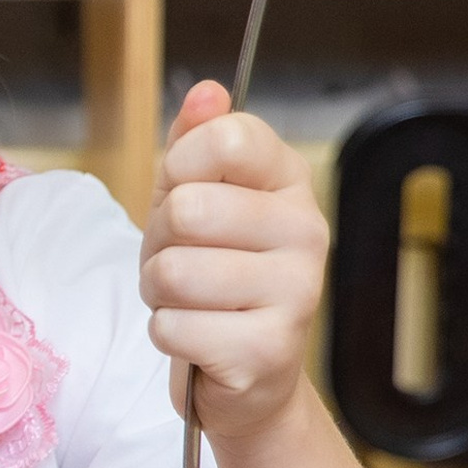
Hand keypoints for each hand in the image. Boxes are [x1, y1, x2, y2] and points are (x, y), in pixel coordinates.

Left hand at [141, 81, 328, 443]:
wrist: (244, 375)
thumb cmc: (213, 278)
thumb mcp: (195, 200)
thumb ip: (194, 145)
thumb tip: (206, 92)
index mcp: (290, 182)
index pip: (227, 137)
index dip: (178, 167)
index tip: (185, 193)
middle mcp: (307, 231)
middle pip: (187, 208)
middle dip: (160, 243)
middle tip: (182, 262)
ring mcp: (297, 292)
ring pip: (172, 273)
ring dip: (159, 294)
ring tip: (190, 301)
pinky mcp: (267, 350)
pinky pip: (172, 327)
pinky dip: (168, 335)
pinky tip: (200, 337)